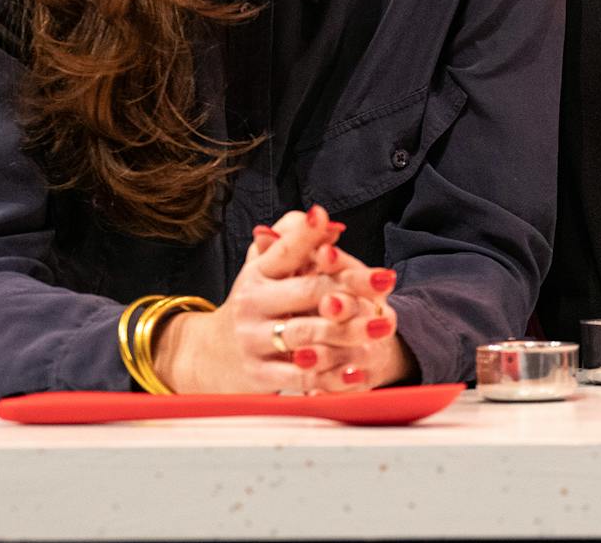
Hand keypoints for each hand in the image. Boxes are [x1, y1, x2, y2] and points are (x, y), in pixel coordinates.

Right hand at [250, 211, 411, 390]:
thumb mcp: (267, 268)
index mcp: (257, 273)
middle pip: (307, 292)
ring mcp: (254, 340)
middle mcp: (252, 304)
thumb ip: (295, 241)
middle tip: (385, 282)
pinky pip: (299, 378)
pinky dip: (330, 377)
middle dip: (349, 287)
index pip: (288, 251)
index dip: (310, 237)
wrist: (215, 355)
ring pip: (306, 334)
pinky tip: (357, 373)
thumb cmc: (258, 302)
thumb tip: (327, 221)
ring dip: (347, 331)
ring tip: (381, 327)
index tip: (335, 226)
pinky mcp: (259, 376)